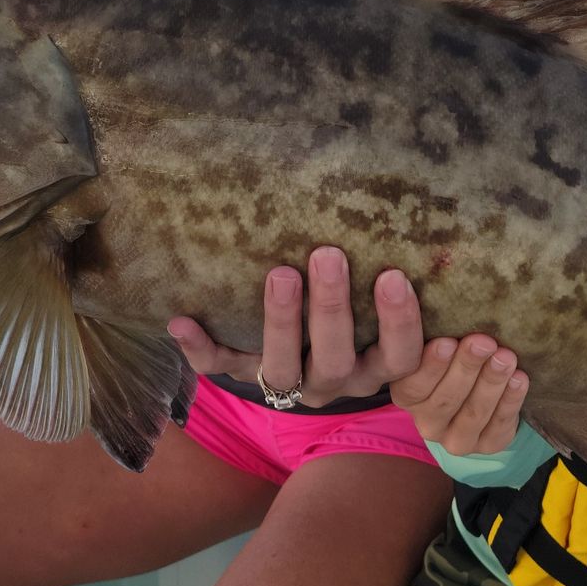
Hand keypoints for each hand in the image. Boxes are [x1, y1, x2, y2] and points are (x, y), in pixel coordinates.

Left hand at [166, 246, 424, 407]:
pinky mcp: (243, 376)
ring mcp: (288, 383)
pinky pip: (219, 368)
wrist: (307, 356)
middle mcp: (334, 380)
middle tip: (327, 254)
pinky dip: (199, 348)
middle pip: (336, 359)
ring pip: (282, 369)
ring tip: (279, 274)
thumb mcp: (379, 300)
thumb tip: (405, 202)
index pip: (398, 356)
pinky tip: (181, 320)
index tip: (395, 277)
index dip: (400, 324)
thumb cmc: (357, 307)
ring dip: (279, 322)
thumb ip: (390, 271)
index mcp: (374, 366)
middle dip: (331, 308)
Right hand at [390, 331, 528, 455]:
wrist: (483, 390)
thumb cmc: (456, 354)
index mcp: (406, 394)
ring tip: (506, 357)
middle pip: (445, 398)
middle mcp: (426, 421)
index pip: (413, 383)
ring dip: (492, 382)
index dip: (430, 365)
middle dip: (466, 367)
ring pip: (473, 413)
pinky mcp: (487, 446)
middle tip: (483, 341)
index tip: (445, 341)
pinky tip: (520, 379)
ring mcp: (456, 439)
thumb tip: (429, 295)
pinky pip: (499, 426)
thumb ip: (436, 330)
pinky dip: (510, 401)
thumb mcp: (440, 342)